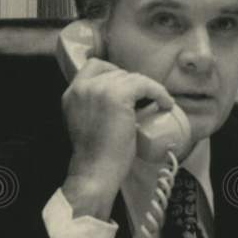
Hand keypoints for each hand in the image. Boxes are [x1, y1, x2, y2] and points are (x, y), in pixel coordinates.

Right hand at [61, 58, 173, 219]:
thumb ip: (93, 107)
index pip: (93, 66)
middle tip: (145, 99)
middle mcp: (82, 87)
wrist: (95, 171)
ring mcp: (99, 89)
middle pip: (115, 71)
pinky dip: (159, 92)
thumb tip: (117, 101)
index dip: (114, 73)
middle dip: (132, 84)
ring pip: (131, 77)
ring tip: (157, 102)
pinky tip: (165, 104)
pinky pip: (145, 84)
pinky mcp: (118, 96)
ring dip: (147, 88)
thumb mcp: (85, 124)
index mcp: (71, 94)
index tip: (127, 86)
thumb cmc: (95, 156)